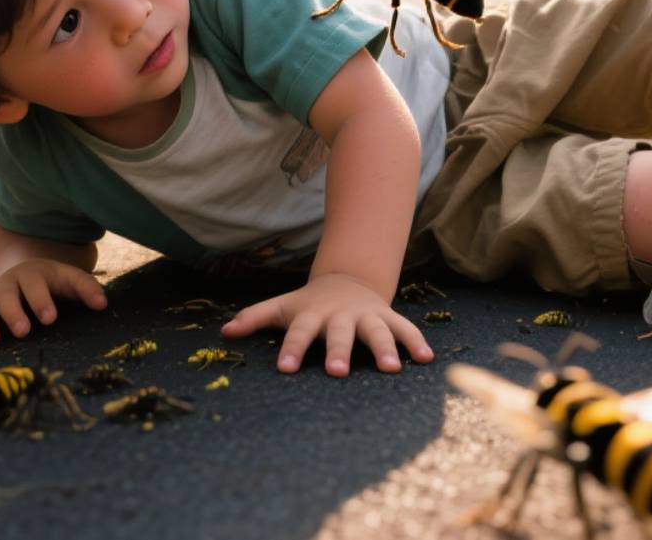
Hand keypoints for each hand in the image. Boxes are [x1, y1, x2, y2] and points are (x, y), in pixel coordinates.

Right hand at [0, 259, 106, 345]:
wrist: (26, 271)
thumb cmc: (53, 281)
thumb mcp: (69, 279)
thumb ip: (86, 288)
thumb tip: (103, 304)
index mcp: (32, 274)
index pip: (36, 285)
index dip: (41, 300)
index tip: (51, 318)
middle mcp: (8, 282)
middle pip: (6, 293)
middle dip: (14, 312)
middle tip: (23, 331)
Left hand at [219, 272, 433, 376]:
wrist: (348, 278)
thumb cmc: (309, 304)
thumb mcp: (283, 307)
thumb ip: (255, 318)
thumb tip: (224, 332)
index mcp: (313, 314)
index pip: (299, 332)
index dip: (292, 349)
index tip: (285, 368)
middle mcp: (341, 316)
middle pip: (340, 333)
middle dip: (339, 351)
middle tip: (337, 372)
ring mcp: (367, 316)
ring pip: (377, 331)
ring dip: (385, 349)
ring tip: (391, 369)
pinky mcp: (389, 317)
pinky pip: (406, 329)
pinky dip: (416, 342)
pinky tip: (427, 360)